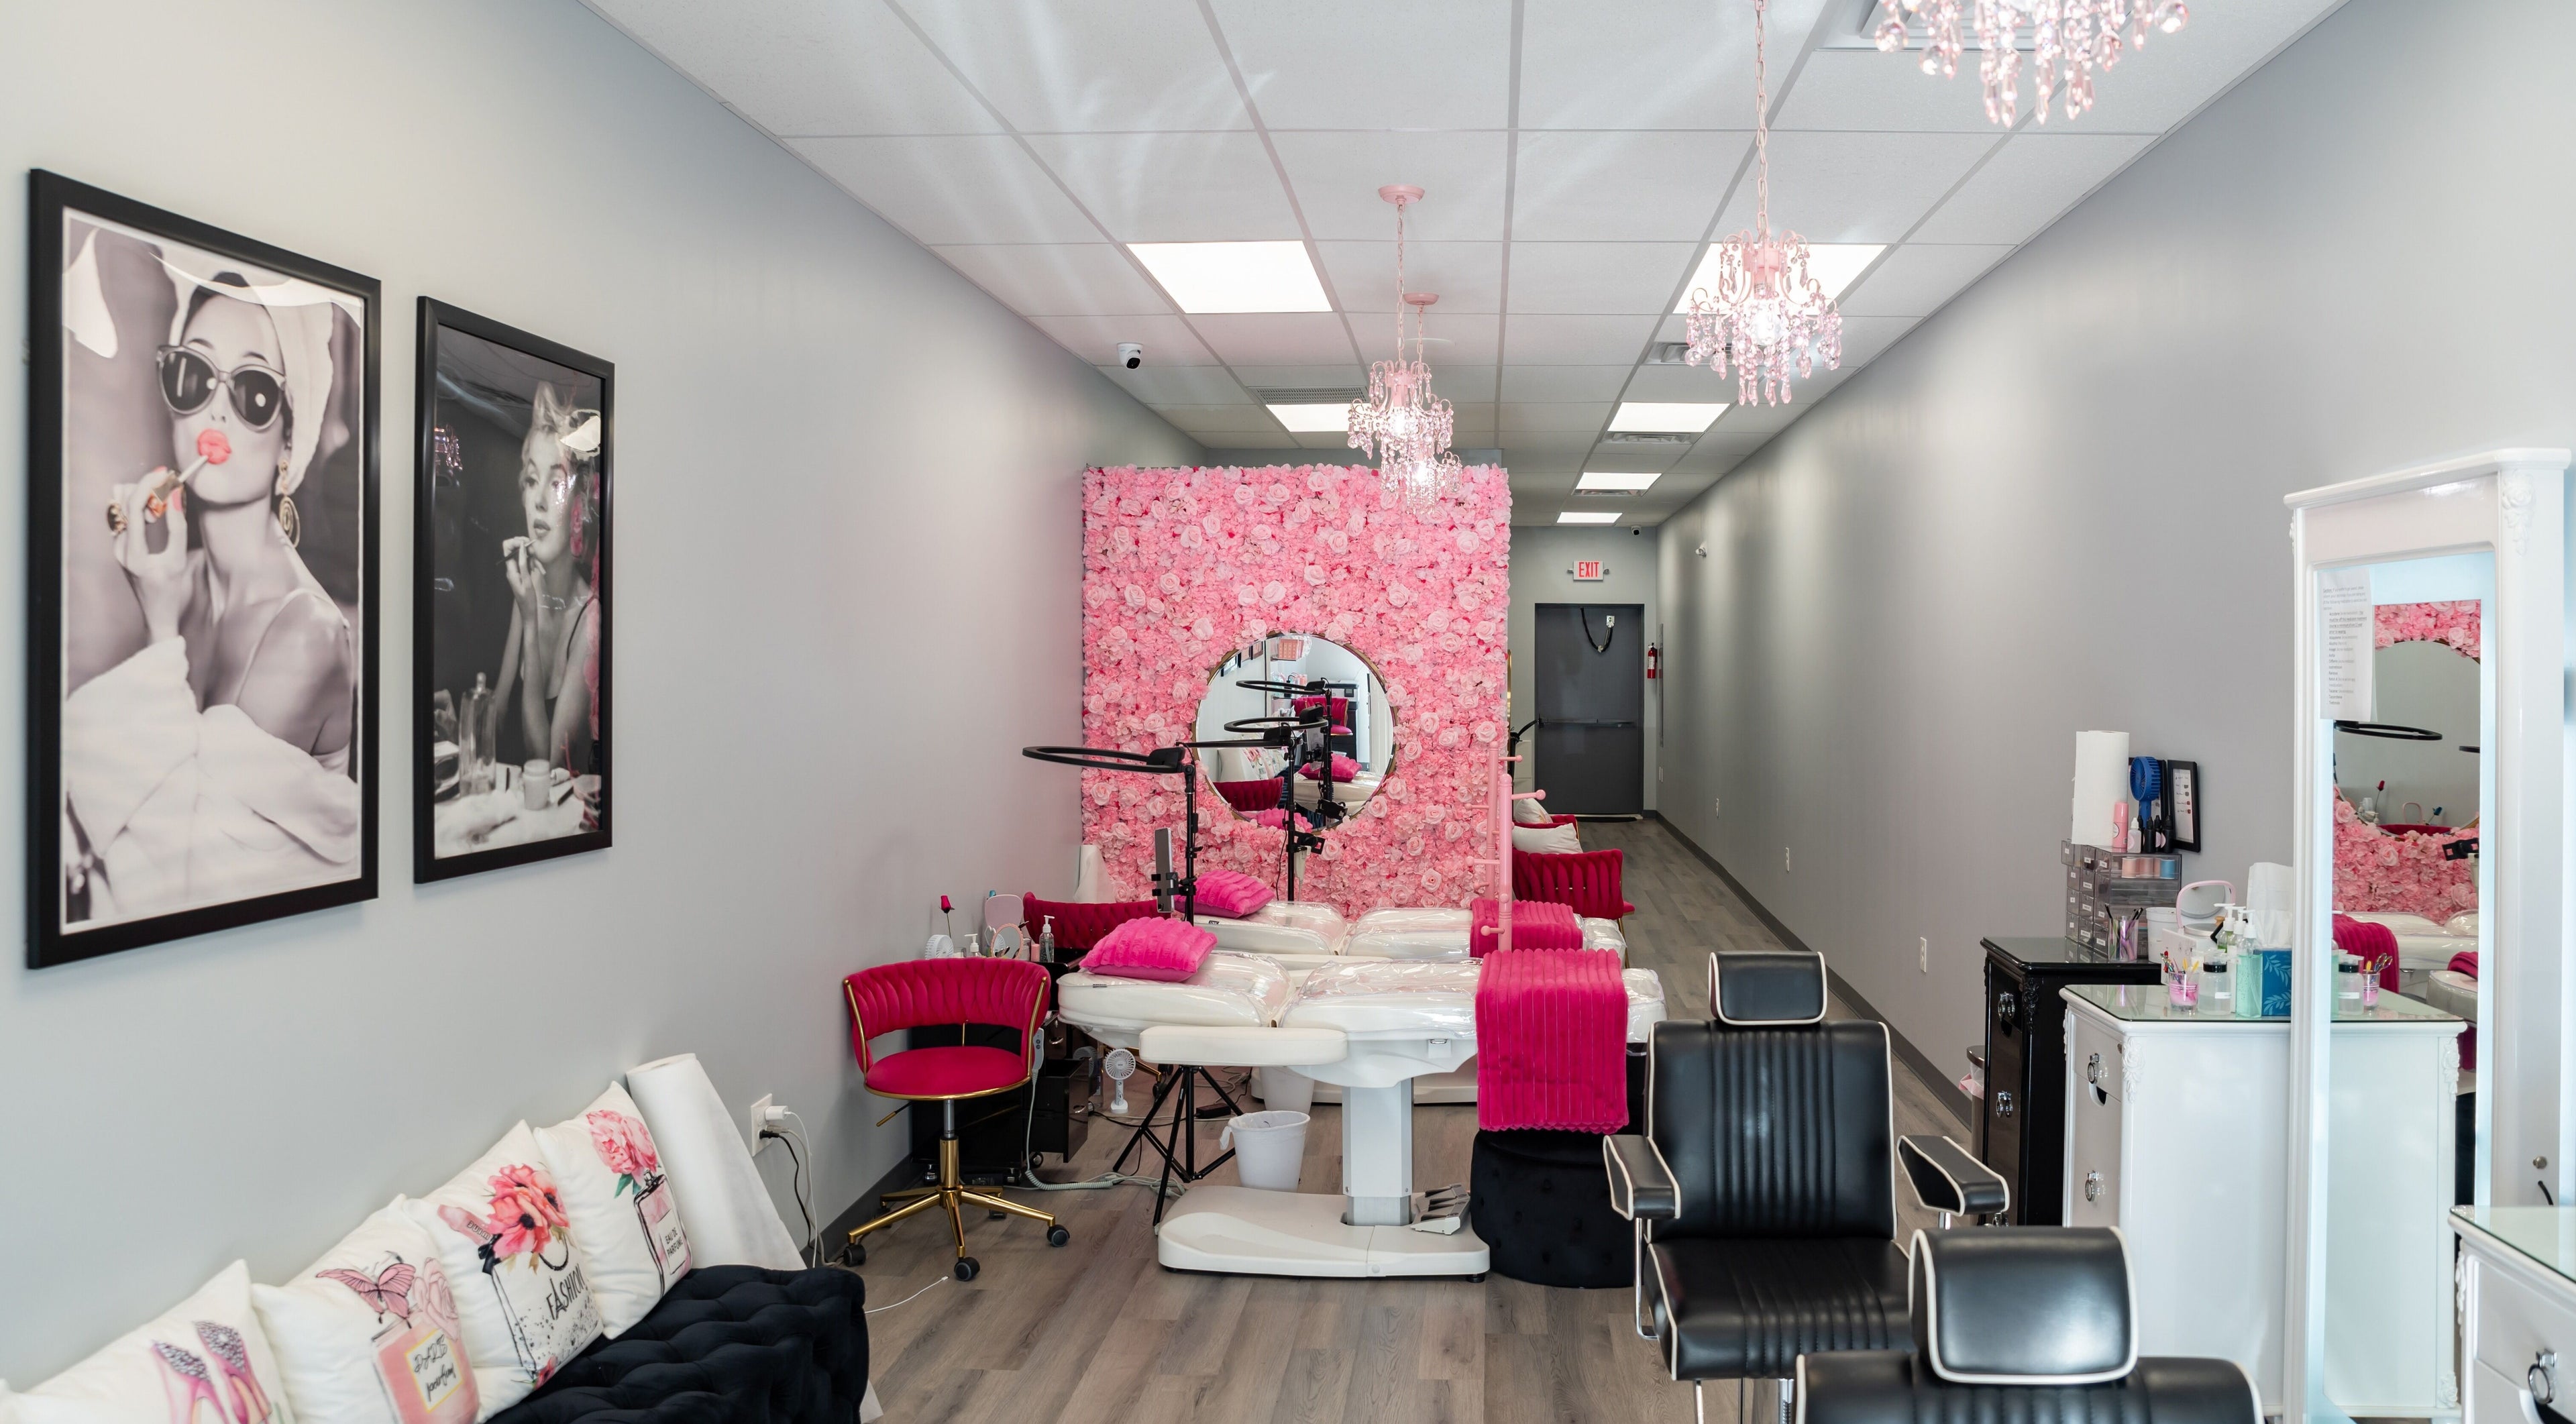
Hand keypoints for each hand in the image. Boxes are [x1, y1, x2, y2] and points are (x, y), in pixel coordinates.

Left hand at [109, 480, 191, 642]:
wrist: (158, 614)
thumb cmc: (173, 591)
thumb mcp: (180, 560)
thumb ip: (178, 527)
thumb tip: (175, 497)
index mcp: (134, 553)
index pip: (134, 508)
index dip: (149, 486)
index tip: (165, 475)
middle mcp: (119, 548)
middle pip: (124, 502)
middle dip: (146, 487)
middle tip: (168, 482)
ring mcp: (116, 547)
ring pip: (121, 507)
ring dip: (142, 496)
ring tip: (164, 503)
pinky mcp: (118, 546)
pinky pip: (123, 516)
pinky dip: (138, 507)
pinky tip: (154, 513)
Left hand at [500, 536, 543, 617]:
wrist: (528, 611)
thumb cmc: (527, 598)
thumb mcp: (526, 581)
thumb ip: (523, 563)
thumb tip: (521, 548)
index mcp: (511, 569)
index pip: (507, 548)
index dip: (516, 542)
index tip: (527, 543)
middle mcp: (512, 568)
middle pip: (515, 550)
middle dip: (526, 549)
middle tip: (536, 555)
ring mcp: (516, 570)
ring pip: (523, 556)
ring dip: (533, 559)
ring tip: (541, 569)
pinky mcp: (521, 573)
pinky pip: (526, 563)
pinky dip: (534, 564)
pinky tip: (540, 570)